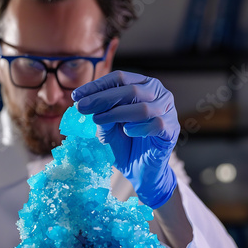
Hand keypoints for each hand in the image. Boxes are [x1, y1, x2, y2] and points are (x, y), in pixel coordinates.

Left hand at [72, 71, 179, 208]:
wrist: (140, 169)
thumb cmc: (124, 143)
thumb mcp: (106, 128)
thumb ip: (100, 115)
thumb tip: (86, 104)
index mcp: (141, 85)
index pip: (119, 78)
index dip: (96, 86)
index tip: (76, 96)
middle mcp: (157, 93)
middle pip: (129, 90)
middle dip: (101, 98)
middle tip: (81, 107)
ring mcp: (167, 110)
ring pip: (142, 107)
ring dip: (116, 113)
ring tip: (97, 120)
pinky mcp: (172, 129)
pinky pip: (156, 124)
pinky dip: (138, 128)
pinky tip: (127, 132)